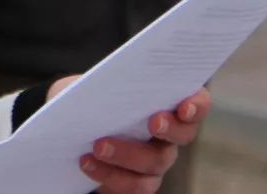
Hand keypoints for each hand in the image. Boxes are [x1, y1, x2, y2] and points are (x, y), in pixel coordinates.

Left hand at [46, 83, 208, 193]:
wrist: (70, 128)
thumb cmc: (85, 99)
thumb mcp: (91, 85)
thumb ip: (105, 83)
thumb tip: (104, 86)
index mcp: (166, 101)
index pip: (196, 102)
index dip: (196, 105)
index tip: (184, 107)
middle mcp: (169, 134)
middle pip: (183, 135)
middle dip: (170, 128)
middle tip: (153, 122)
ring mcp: (155, 160)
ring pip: (156, 163)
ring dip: (128, 155)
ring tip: (99, 147)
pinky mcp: (137, 182)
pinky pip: (134, 186)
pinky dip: (109, 175)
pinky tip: (87, 163)